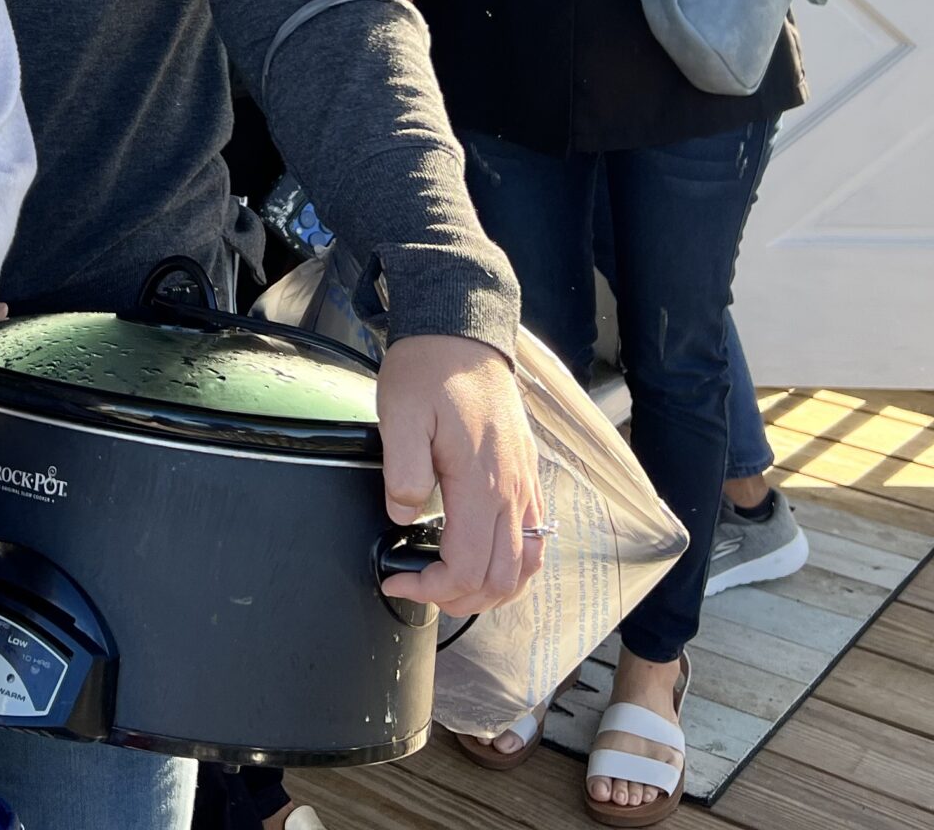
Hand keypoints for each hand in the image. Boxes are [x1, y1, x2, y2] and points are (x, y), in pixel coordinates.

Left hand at [375, 334, 546, 616]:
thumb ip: (402, 471)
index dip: (433, 589)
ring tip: (450, 584)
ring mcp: (525, 485)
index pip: (468, 567)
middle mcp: (512, 490)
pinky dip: (512, 567)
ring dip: (491, 591)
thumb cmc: (429, 371)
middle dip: (459, 600)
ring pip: (525, 567)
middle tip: (419, 587)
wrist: (462, 333)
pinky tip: (482, 560)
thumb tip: (403, 517)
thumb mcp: (399, 414)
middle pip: (502, 580)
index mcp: (481, 482)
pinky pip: (535, 539)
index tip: (398, 579)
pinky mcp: (527, 476)